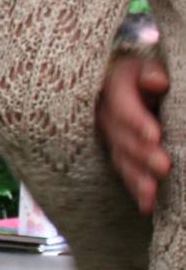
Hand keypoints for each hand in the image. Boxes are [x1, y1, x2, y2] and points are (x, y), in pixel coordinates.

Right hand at [97, 54, 171, 213]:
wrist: (135, 84)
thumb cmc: (147, 73)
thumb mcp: (149, 65)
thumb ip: (152, 71)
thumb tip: (157, 81)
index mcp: (114, 86)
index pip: (121, 105)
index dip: (136, 121)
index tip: (154, 135)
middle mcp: (106, 113)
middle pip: (121, 136)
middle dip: (142, 153)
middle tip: (163, 166)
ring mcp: (110, 135)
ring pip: (121, 157)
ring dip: (137, 176)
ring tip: (153, 192)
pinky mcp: (117, 152)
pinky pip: (124, 171)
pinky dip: (136, 188)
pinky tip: (147, 204)